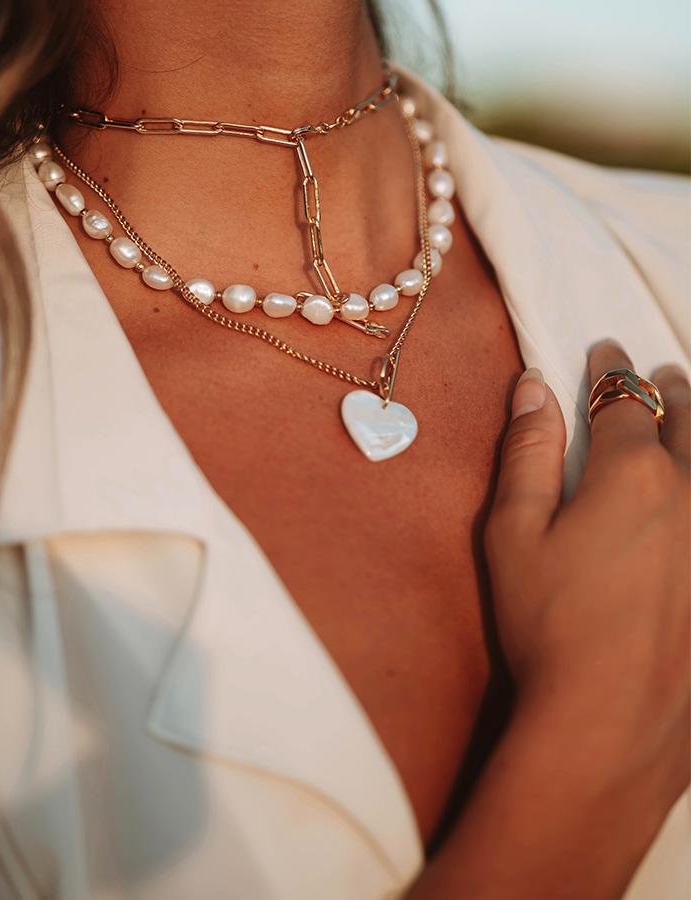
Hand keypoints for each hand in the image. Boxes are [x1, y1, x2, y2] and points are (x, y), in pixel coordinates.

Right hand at [485, 340, 690, 807]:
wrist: (610, 721)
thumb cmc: (549, 625)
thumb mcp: (513, 534)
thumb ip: (526, 454)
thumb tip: (532, 387)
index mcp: (630, 475)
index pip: (624, 400)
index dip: (613, 370)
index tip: (606, 351)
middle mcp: (690, 494)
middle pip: (689, 420)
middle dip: (674, 389)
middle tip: (663, 373)